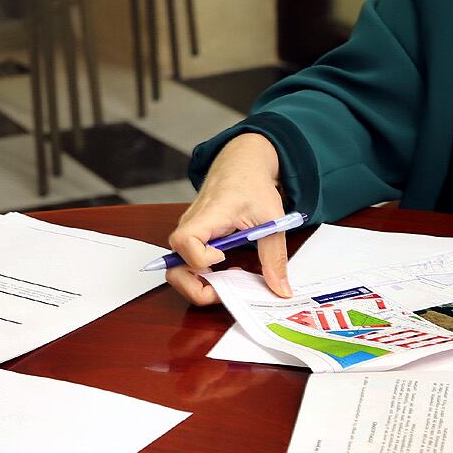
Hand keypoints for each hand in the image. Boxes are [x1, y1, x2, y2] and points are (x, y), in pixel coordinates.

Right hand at [166, 133, 291, 306]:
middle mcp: (190, 225)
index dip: (202, 258)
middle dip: (194, 288)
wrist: (242, 163)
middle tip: (222, 290)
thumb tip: (280, 289)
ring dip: (200, 283)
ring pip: (178, 268)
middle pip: (173, 267)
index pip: (185, 243)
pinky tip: (226, 269)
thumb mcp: (271, 220)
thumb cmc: (251, 184)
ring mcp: (190, 232)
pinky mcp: (194, 237)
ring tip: (228, 279)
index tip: (225, 256)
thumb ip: (274, 257)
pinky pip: (188, 263)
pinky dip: (204, 275)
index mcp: (206, 216)